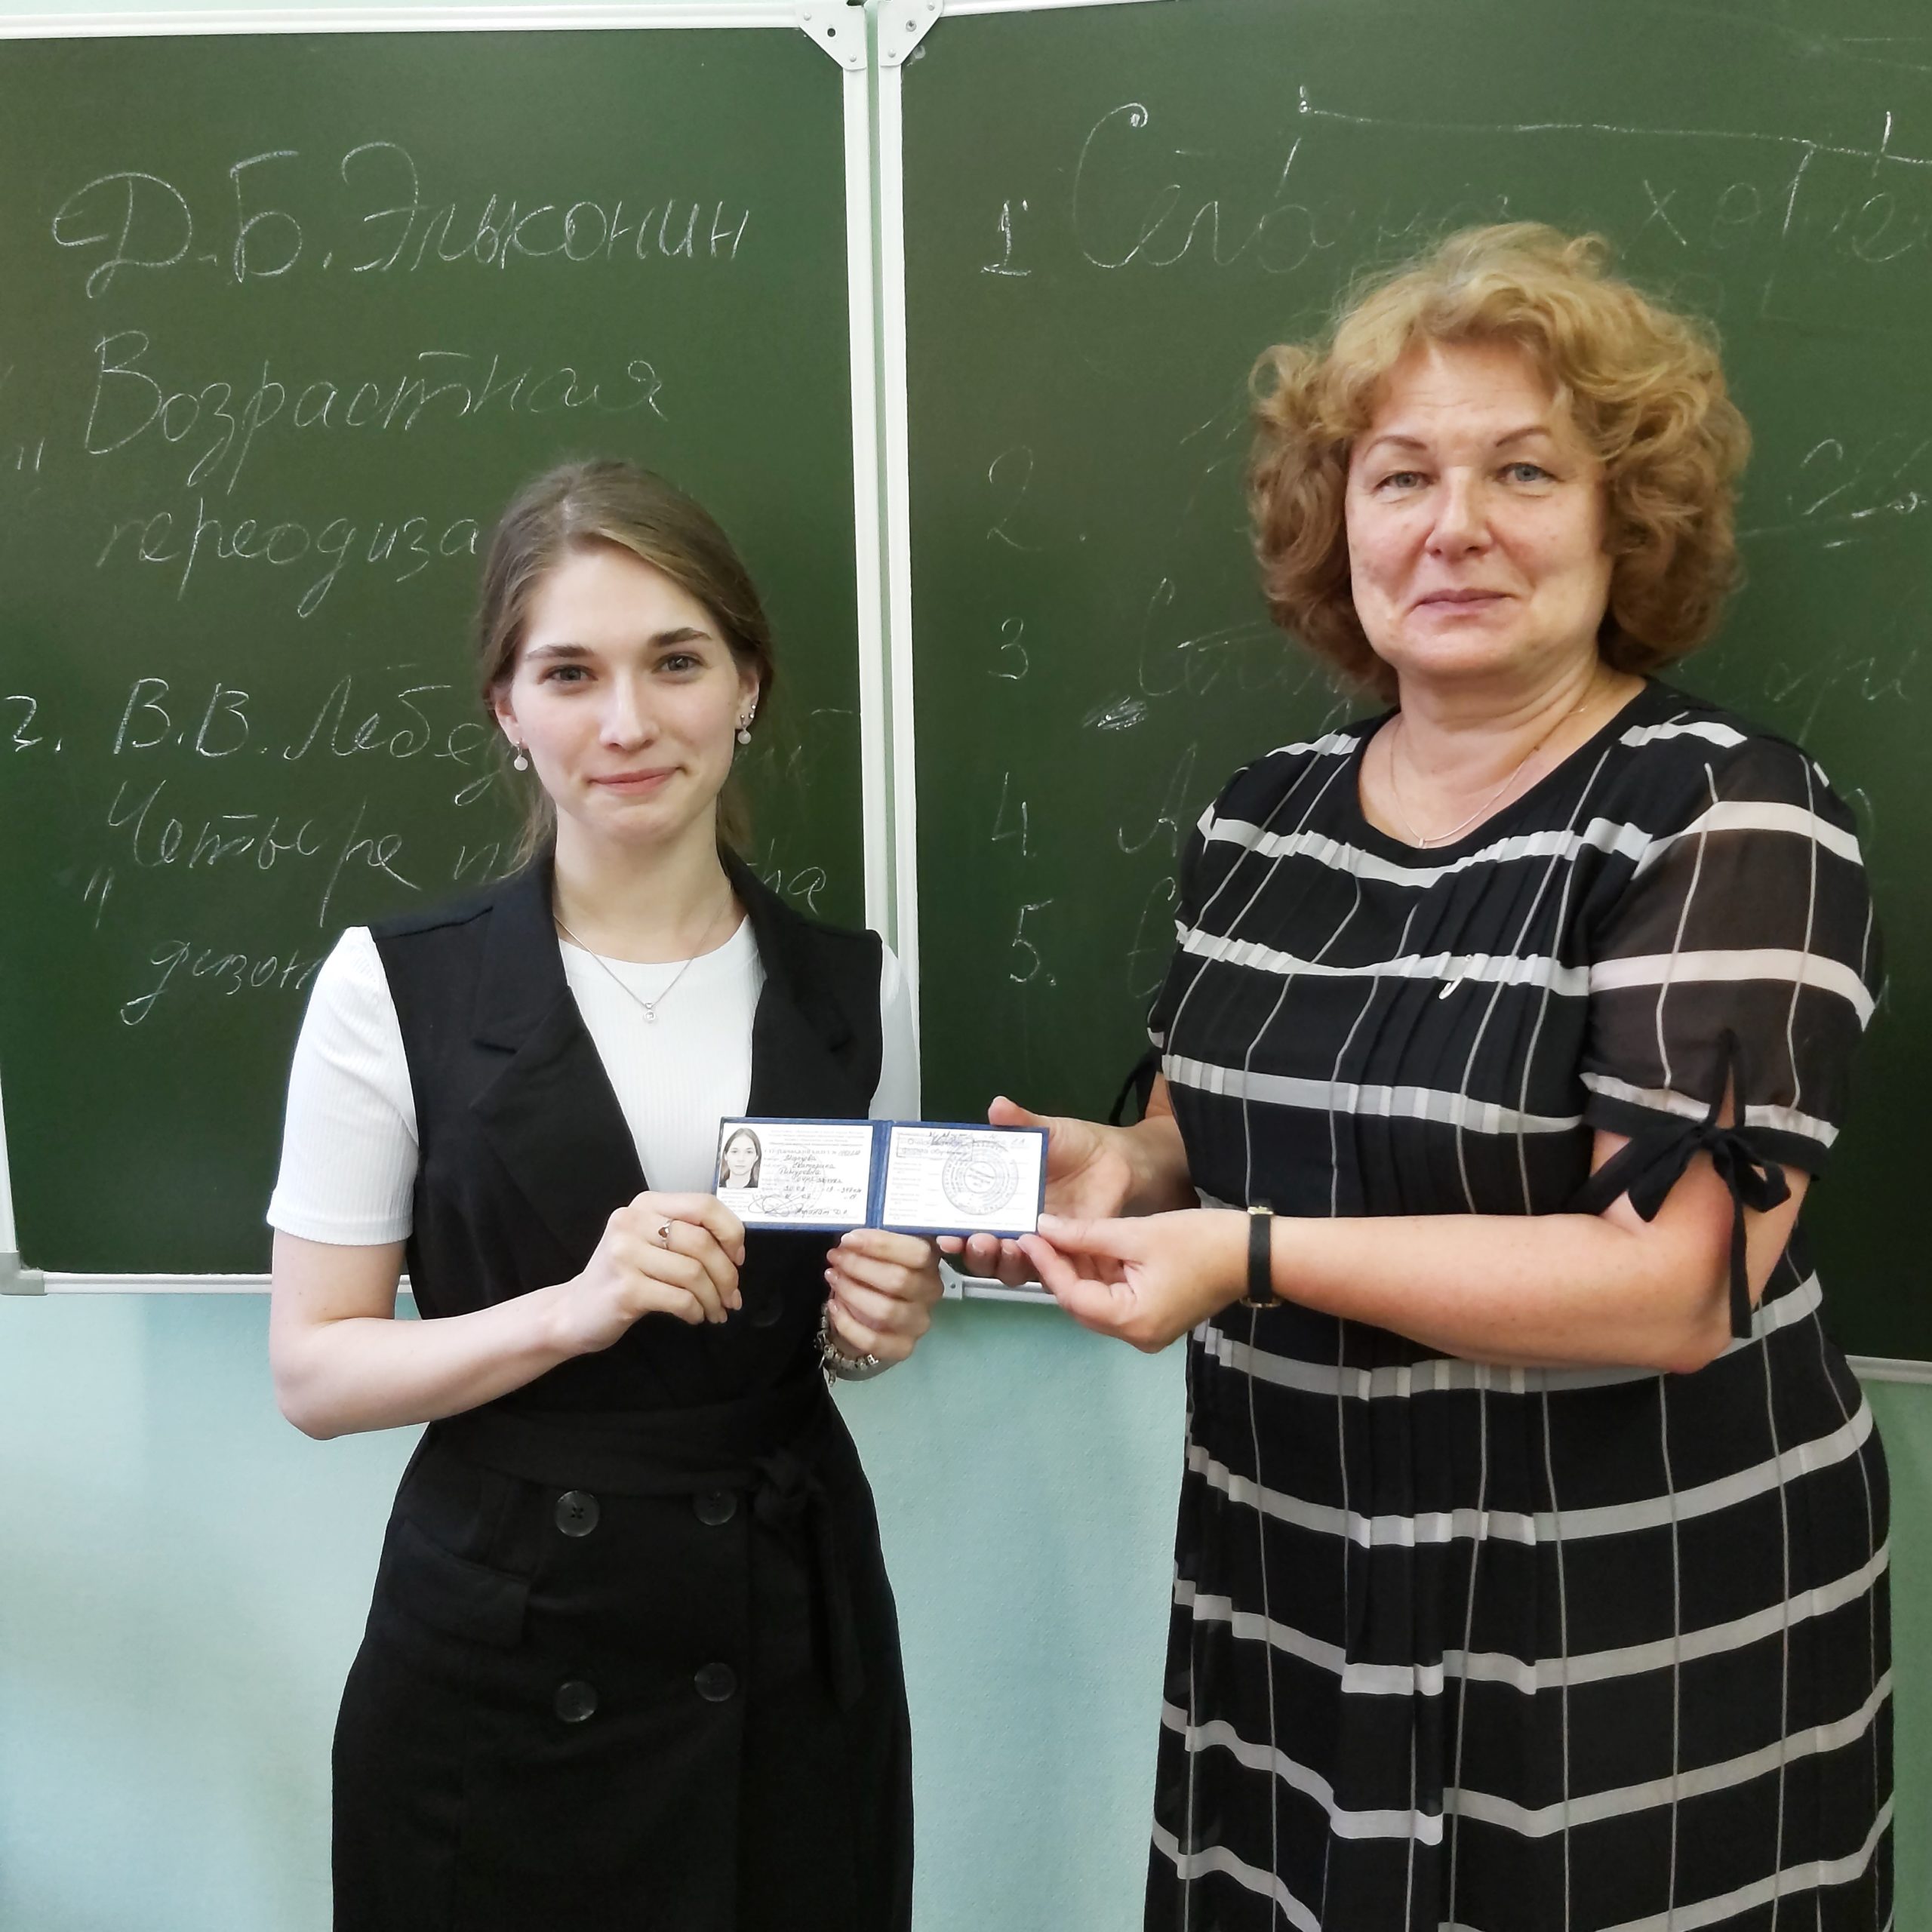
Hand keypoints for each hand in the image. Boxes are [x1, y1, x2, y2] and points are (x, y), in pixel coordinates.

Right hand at [551, 1192, 746, 1355]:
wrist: (574, 1311)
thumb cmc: (623, 1276)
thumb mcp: (651, 1243)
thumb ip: (687, 1236)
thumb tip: (737, 1254)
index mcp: (645, 1204)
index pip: (704, 1205)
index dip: (731, 1232)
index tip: (738, 1259)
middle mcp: (632, 1222)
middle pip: (703, 1242)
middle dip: (727, 1274)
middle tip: (732, 1297)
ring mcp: (625, 1255)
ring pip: (694, 1273)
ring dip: (714, 1298)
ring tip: (716, 1311)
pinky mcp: (625, 1289)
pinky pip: (680, 1299)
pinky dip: (696, 1311)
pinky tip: (695, 1316)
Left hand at [825, 1229, 943, 1365]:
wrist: (873, 1316)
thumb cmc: (875, 1273)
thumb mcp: (878, 1252)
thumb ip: (873, 1242)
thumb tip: (851, 1239)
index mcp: (930, 1262)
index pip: (917, 1253)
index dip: (881, 1245)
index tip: (849, 1239)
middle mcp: (931, 1292)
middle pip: (899, 1280)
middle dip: (860, 1266)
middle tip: (835, 1257)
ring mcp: (919, 1322)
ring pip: (886, 1310)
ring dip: (852, 1291)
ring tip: (833, 1278)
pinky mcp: (903, 1347)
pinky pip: (873, 1340)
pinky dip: (847, 1323)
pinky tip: (833, 1306)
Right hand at [938, 1096, 1140, 1285]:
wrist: (1116, 1159)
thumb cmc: (1075, 1146)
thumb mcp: (1045, 1130)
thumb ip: (1020, 1122)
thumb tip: (998, 1106)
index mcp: (997, 1200)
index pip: (963, 1225)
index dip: (950, 1233)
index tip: (942, 1233)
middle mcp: (1011, 1227)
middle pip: (981, 1254)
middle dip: (973, 1252)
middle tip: (974, 1239)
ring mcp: (1038, 1244)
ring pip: (1009, 1268)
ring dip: (1001, 1261)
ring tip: (1004, 1246)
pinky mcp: (1065, 1254)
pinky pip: (1047, 1271)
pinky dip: (1039, 1267)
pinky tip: (1036, 1254)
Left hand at [1019, 1209, 1245, 1351]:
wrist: (1253, 1254)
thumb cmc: (1200, 1241)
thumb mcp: (1138, 1233)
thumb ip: (1086, 1234)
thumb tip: (1043, 1227)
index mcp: (1132, 1322)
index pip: (1073, 1295)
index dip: (1047, 1264)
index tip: (1028, 1234)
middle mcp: (1135, 1336)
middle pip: (1080, 1303)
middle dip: (1058, 1268)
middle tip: (1036, 1233)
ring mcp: (1144, 1330)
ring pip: (1094, 1301)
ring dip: (1076, 1270)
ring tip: (1053, 1235)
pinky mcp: (1152, 1318)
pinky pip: (1113, 1299)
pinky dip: (1098, 1275)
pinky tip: (1083, 1246)